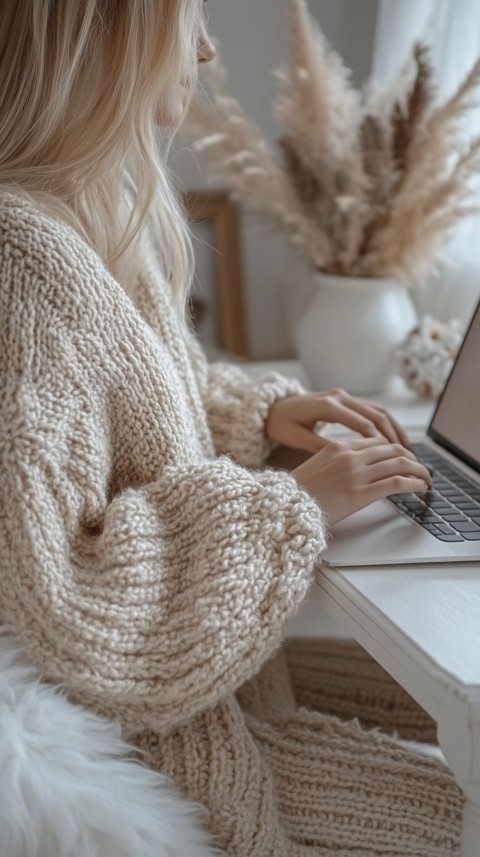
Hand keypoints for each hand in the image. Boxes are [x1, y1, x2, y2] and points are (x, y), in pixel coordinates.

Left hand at [265, 389, 411, 453]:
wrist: (272, 407)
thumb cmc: (282, 424)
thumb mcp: (296, 438)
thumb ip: (320, 446)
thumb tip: (346, 458)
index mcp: (328, 406)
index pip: (362, 423)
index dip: (379, 441)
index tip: (393, 458)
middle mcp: (340, 397)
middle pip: (376, 415)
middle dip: (395, 436)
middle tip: (408, 456)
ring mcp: (344, 397)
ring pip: (379, 411)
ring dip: (395, 430)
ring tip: (408, 450)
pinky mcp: (346, 400)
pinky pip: (372, 411)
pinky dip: (386, 425)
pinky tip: (395, 442)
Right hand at [293, 437, 432, 524]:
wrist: (284, 508)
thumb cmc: (297, 493)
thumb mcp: (317, 466)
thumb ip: (338, 461)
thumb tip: (357, 467)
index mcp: (338, 446)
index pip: (377, 441)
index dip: (395, 449)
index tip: (403, 459)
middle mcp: (350, 456)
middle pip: (392, 449)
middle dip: (411, 458)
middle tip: (420, 469)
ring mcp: (356, 474)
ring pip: (400, 463)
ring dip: (419, 471)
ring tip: (426, 479)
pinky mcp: (361, 494)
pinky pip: (397, 483)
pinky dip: (415, 483)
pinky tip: (421, 487)